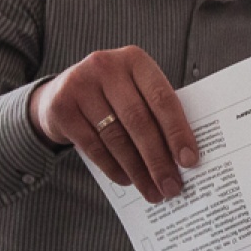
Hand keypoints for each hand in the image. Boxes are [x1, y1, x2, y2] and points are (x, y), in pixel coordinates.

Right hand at [29, 47, 197, 202]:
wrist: (60, 92)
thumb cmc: (112, 96)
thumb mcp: (135, 91)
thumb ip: (156, 113)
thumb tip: (183, 158)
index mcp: (135, 60)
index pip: (162, 98)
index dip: (177, 132)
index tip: (190, 161)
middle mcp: (106, 66)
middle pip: (139, 121)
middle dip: (158, 159)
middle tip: (171, 186)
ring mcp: (80, 85)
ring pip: (116, 137)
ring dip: (137, 170)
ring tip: (152, 191)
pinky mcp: (61, 107)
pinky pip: (93, 146)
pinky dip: (113, 167)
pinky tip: (127, 180)